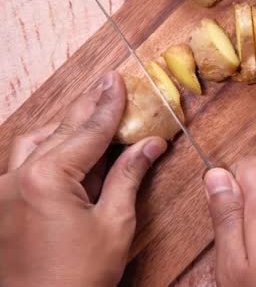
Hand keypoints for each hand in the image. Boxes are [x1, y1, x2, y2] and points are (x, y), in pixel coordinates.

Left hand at [0, 72, 166, 286]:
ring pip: (34, 141)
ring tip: (93, 117)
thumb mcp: (114, 224)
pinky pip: (22, 162)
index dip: (109, 105)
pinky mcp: (1, 205)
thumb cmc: (77, 278)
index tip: (119, 80)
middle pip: (59, 129)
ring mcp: (3, 191)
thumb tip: (149, 145)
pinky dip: (47, 149)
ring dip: (65, 127)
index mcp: (46, 179)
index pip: (87, 132)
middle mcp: (15, 178)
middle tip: (108, 86)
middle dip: (87, 107)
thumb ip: (128, 176)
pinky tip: (67, 150)